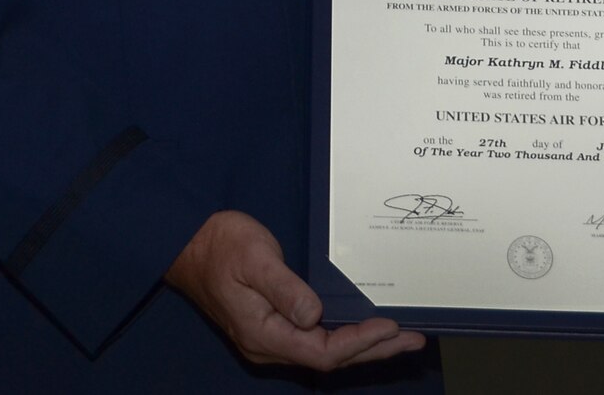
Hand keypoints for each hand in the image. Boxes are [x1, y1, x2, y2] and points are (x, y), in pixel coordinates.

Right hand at [166, 211, 424, 370]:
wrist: (189, 244)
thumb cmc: (221, 246)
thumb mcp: (255, 260)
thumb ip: (285, 289)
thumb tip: (314, 315)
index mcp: (263, 333)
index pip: (322, 351)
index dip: (359, 342)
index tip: (390, 326)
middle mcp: (269, 344)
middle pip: (330, 359)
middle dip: (374, 350)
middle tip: (413, 341)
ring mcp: (271, 337)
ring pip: (325, 351)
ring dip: (364, 346)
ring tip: (401, 339)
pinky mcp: (273, 326)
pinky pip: (316, 340)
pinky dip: (346, 337)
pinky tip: (364, 330)